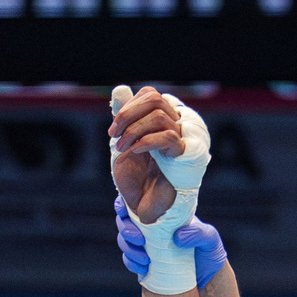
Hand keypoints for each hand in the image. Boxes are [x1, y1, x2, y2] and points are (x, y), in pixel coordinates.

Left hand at [108, 87, 187, 225]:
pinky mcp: (183, 157)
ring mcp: (178, 141)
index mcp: (158, 123)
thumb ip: (124, 120)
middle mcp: (171, 128)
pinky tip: (134, 152)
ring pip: (160, 116)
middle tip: (113, 134)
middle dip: (128, 113)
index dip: (129, 105)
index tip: (113, 129)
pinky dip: (145, 141)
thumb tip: (119, 89)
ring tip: (121, 148)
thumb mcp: (122, 144)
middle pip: (155, 99)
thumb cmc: (135, 179)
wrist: (142, 207)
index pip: (150, 95)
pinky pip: (168, 137)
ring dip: (134, 130)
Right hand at [114, 199, 226, 285]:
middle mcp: (150, 226)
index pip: (137, 201)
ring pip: (124, 240)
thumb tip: (177, 236)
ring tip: (145, 259)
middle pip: (124, 220)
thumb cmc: (209, 252)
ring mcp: (145, 244)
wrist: (208, 279)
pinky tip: (143, 268)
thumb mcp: (210, 239)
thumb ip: (198, 233)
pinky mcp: (143, 262)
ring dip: (128, 248)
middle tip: (139, 240)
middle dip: (125, 229)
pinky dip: (131, 263)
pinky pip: (129, 260)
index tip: (126, 212)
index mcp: (162, 212)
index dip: (124, 204)